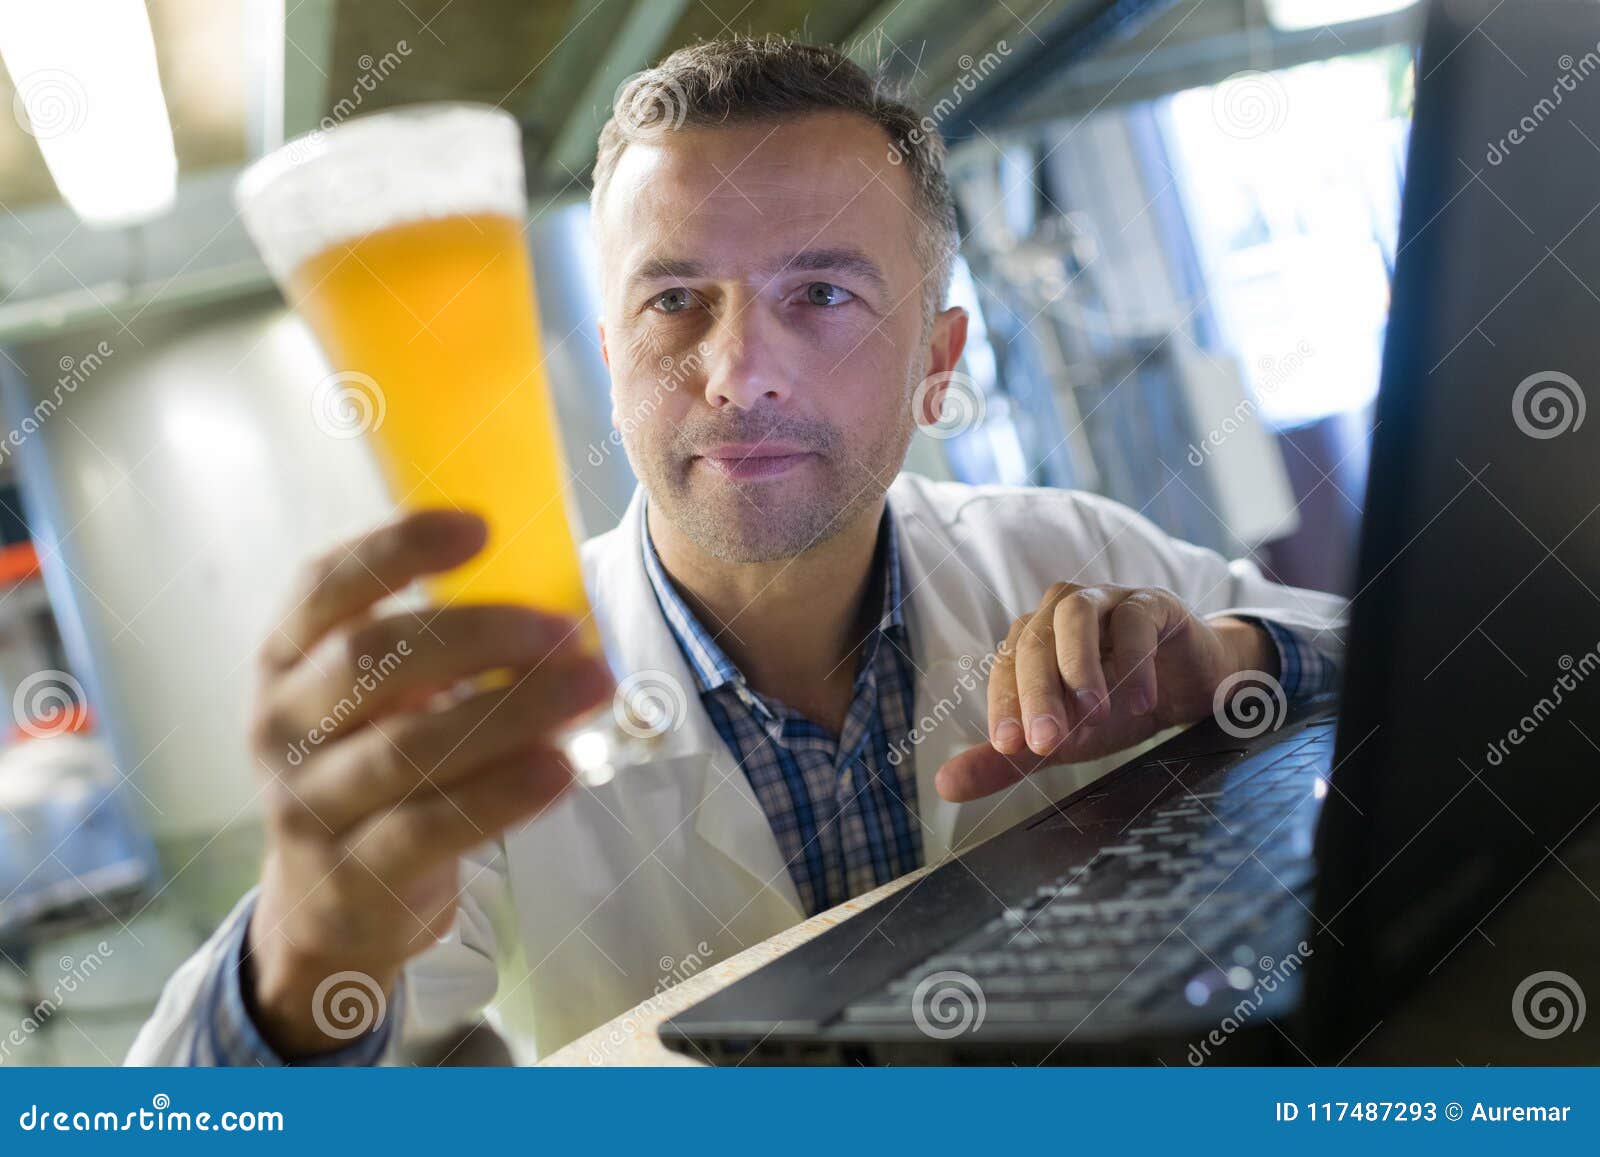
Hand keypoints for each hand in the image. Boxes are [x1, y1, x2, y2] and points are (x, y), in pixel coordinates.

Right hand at [242, 509, 612, 1058]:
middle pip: (369, 660)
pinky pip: (430, 828)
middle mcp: (281, 725)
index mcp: (285, 660)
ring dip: (512, 712)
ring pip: (408, 749)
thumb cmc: (373, 769)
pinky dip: (503, 793)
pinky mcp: (350, 876)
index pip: (326, 586)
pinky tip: (561, 768)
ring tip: (591, 686)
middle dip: (477, 634)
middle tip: (564, 629)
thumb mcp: (377, 701)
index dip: (397, 548)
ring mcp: (306, 805)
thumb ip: (431, 648)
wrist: (328, 909)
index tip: (479, 525)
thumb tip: (549, 599)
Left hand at [934, 583, 1274, 801]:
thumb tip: (945, 785)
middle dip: (1038, 694)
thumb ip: (1009, 761)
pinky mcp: (1151, 603)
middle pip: (1034, 641)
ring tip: (1094, 714)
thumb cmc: (1117, 708)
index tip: (1009, 747)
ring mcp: (1105, 601)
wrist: (1191, 689)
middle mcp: (1059, 613)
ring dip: (1079, 665)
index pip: (1005, 668)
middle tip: (1049, 740)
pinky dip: (1135, 659)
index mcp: (1031, 641)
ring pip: (1075, 616)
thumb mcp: (1064, 740)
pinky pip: (1135, 618)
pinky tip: (1138, 700)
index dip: (1005, 706)